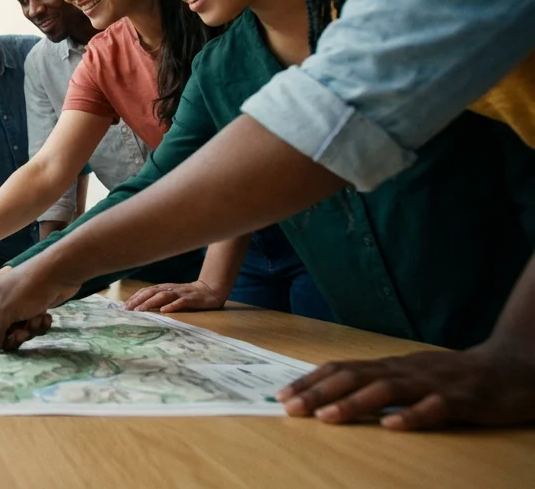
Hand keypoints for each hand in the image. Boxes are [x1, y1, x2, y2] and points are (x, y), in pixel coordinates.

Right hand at [0, 265, 77, 350]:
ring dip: (24, 332)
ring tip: (36, 320)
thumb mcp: (5, 311)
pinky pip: (26, 330)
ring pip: (10, 334)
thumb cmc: (27, 287)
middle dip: (5, 338)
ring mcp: (11, 309)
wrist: (59, 274)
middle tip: (19, 331)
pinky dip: (36, 326)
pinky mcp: (27, 312)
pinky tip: (45, 316)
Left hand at [123, 280, 227, 312]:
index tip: (124, 306)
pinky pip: (180, 302)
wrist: (210, 290)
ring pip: (163, 296)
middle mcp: (170, 289)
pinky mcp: (191, 299)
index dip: (135, 297)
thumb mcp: (172, 295)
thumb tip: (141, 306)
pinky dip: (172, 306)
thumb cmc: (188, 295)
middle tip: (127, 309)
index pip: (146, 291)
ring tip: (140, 310)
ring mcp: (180, 293)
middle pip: (151, 292)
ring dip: (150, 303)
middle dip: (138, 300)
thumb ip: (159, 298)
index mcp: (164, 288)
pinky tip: (164, 311)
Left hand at [275, 341, 534, 429]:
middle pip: (355, 377)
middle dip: (319, 392)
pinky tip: (392, 427)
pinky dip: (412, 417)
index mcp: (391, 366)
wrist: (512, 367)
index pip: (342, 370)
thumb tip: (333, 394)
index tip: (282, 396)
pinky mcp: (462, 400)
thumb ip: (378, 383)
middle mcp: (406, 370)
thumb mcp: (411, 376)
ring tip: (326, 416)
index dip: (311, 382)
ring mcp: (433, 383)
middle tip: (289, 408)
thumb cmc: (453, 375)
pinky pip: (435, 408)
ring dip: (354, 403)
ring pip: (388, 390)